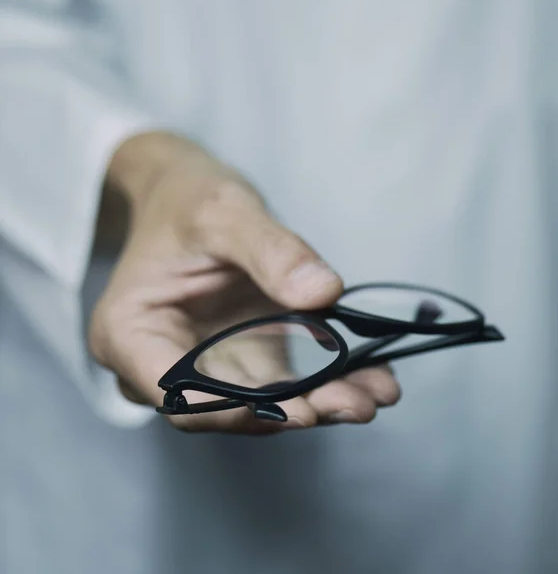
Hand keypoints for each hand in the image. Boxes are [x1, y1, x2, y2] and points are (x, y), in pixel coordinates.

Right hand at [89, 132, 400, 433]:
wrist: (187, 197)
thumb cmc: (186, 200)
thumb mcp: (222, 211)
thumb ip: (269, 250)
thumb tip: (321, 294)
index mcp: (130, 332)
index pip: (174, 392)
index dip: (233, 410)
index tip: (295, 408)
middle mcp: (163, 361)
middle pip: (225, 408)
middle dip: (293, 412)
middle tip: (353, 405)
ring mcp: (205, 363)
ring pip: (261, 403)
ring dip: (319, 404)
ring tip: (374, 394)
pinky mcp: (240, 356)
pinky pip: (282, 381)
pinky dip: (324, 382)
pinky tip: (369, 378)